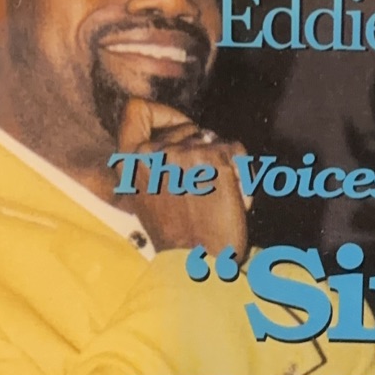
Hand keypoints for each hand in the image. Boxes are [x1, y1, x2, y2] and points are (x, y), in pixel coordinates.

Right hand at [118, 97, 248, 263]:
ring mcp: (184, 152)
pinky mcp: (214, 159)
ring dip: (225, 169)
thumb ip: (157, 164)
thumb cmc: (179, 237)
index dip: (164, 113)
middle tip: (204, 192)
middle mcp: (153, 152)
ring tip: (217, 201)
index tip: (182, 131)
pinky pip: (237, 149)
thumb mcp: (149, 196)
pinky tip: (233, 200)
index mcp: (131, 161)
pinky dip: (243, 174)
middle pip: (189, 129)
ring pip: (215, 140)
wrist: (196, 265)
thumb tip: (191, 135)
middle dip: (204, 154)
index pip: (137, 109)